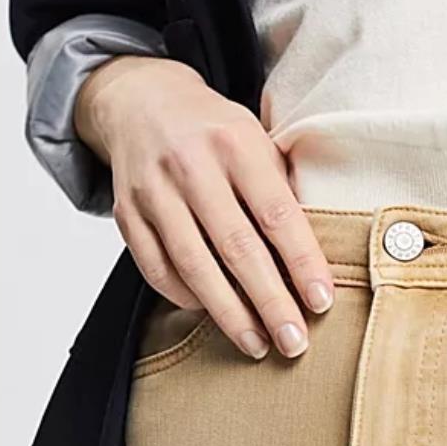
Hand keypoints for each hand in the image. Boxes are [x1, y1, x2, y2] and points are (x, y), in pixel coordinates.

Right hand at [76, 56, 334, 359]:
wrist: (142, 102)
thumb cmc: (215, 131)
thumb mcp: (257, 139)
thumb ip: (282, 189)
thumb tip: (317, 259)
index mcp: (235, 141)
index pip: (276, 213)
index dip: (301, 262)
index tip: (321, 302)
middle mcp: (191, 164)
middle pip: (236, 247)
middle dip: (269, 302)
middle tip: (294, 342)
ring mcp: (152, 190)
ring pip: (193, 266)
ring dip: (229, 313)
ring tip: (257, 344)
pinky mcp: (125, 213)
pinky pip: (156, 268)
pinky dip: (185, 297)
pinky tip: (211, 314)